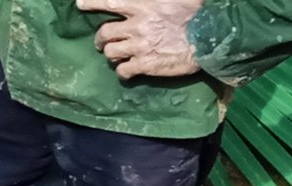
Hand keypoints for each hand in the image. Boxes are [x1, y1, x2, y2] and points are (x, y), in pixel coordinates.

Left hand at [76, 0, 202, 79]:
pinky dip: (123, 71)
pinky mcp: (145, 65)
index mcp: (143, 5)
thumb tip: (146, 1)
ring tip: (118, 55)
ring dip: (111, 54)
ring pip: (111, 53)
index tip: (80, 4)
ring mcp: (139, 47)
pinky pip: (123, 71)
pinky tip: (129, 70)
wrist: (212, 36)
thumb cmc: (197, 11)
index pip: (110, 2)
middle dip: (101, 39)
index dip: (92, 2)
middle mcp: (137, 25)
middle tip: (104, 42)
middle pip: (104, 33)